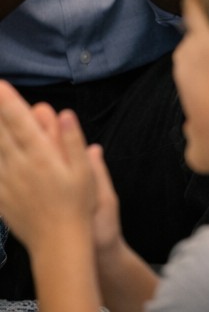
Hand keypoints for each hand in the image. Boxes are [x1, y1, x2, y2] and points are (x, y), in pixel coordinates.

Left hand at [0, 82, 93, 250]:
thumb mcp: (84, 171)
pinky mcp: (0, 197)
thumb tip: (64, 113)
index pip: (22, 123)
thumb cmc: (78, 204)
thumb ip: (72, 140)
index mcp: (42, 157)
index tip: (0, 84)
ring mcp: (6, 183)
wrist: (59, 242)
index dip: (9, 102)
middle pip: (1, 133)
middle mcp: (20, 167)